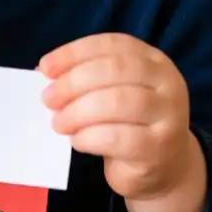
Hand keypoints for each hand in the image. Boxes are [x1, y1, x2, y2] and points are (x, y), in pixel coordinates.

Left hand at [39, 34, 205, 211]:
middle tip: (49, 99)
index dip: (75, 53)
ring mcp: (168, 116)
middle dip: (74, 82)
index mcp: (153, 61)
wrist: (165, 167)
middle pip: (115, 70)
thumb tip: (43, 74)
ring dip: (79, 111)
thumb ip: (86, 80)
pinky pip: (118, 138)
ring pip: (118, 102)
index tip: (45, 67)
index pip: (113, 44)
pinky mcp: (158, 149)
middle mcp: (167, 83)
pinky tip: (78, 141)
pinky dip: (90, 137)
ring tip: (60, 123)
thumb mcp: (113, 94)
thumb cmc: (131, 124)